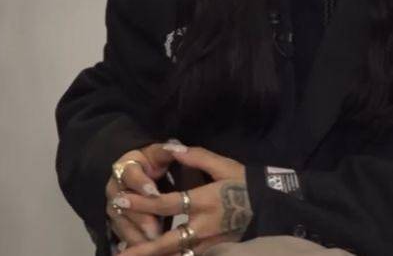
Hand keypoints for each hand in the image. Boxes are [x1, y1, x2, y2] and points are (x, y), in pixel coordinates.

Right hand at [106, 140, 182, 246]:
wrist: (136, 172)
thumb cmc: (154, 163)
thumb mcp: (160, 154)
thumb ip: (168, 152)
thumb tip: (179, 148)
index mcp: (126, 167)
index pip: (131, 174)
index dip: (141, 184)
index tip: (154, 193)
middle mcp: (115, 187)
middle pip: (123, 203)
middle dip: (140, 218)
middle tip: (155, 230)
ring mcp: (113, 206)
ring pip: (120, 222)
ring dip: (135, 235)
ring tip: (153, 245)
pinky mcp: (116, 222)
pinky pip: (121, 235)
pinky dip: (133, 245)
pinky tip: (147, 252)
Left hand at [116, 144, 250, 255]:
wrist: (272, 206)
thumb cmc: (245, 183)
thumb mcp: (224, 165)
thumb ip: (197, 157)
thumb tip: (172, 147)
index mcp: (204, 202)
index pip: (166, 204)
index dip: (142, 204)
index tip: (120, 200)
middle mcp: (204, 226)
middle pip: (168, 241)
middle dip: (142, 248)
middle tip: (120, 252)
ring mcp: (210, 243)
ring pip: (178, 255)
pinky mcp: (216, 250)